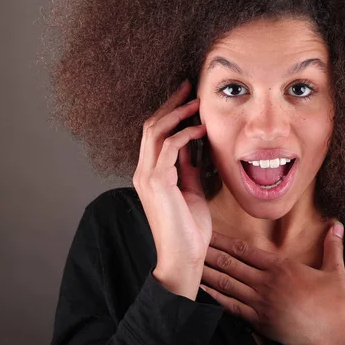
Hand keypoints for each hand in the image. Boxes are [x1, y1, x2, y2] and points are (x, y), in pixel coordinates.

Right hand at [132, 79, 210, 299]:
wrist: (184, 257)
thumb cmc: (189, 228)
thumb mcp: (192, 190)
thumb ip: (189, 168)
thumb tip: (194, 147)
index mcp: (151, 173)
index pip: (155, 134)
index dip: (170, 113)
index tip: (188, 97)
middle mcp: (144, 171)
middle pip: (152, 125)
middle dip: (171, 104)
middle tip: (189, 87)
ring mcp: (147, 176)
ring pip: (156, 131)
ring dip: (177, 113)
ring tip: (197, 102)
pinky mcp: (157, 182)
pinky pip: (168, 147)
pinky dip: (185, 134)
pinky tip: (201, 129)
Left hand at [199, 220, 344, 344]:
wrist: (338, 330)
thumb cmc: (338, 301)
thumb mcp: (336, 269)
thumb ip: (332, 245)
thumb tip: (338, 225)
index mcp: (282, 266)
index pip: (245, 250)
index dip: (224, 241)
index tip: (210, 234)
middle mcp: (268, 281)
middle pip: (231, 264)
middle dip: (210, 253)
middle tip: (192, 244)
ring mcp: (262, 302)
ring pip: (228, 284)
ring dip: (209, 274)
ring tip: (192, 265)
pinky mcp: (261, 321)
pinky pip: (232, 307)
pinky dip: (216, 298)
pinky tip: (204, 292)